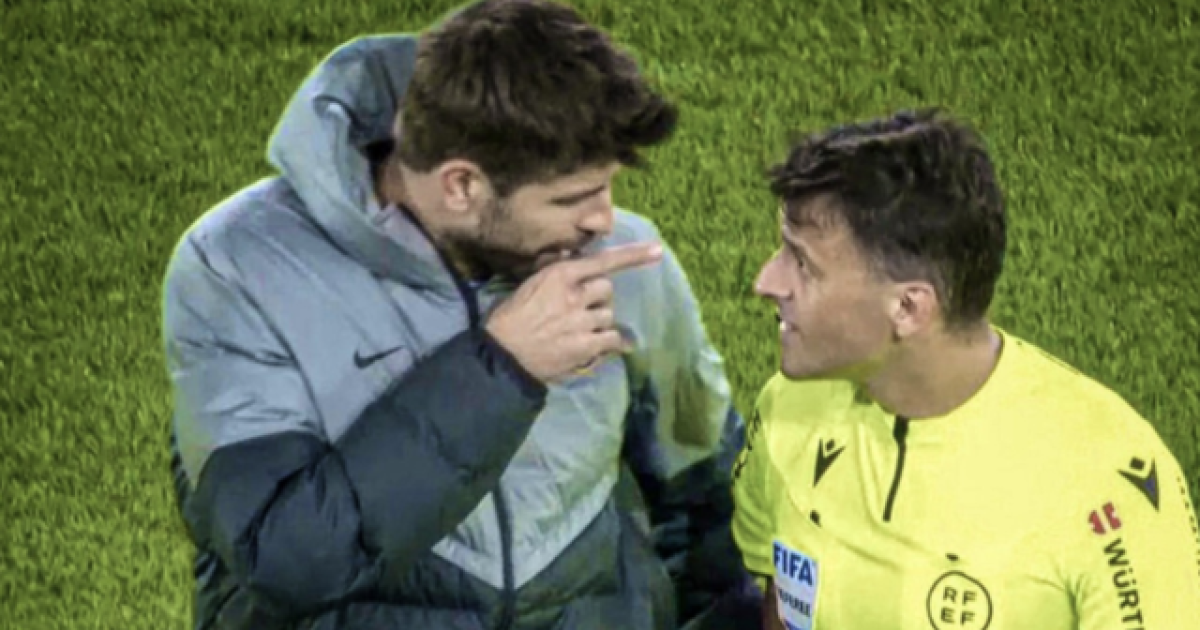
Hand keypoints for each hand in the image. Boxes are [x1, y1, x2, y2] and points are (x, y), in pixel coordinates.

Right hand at [485, 242, 662, 382]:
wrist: (503, 354)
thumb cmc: (509, 318)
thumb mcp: (528, 285)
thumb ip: (553, 273)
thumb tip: (570, 256)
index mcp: (559, 274)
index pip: (602, 260)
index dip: (632, 255)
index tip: (657, 250)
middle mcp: (574, 294)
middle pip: (606, 289)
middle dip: (597, 298)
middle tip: (581, 309)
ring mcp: (582, 320)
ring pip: (608, 315)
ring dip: (598, 322)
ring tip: (579, 331)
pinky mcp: (587, 344)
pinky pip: (612, 339)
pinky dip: (612, 343)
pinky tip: (603, 346)